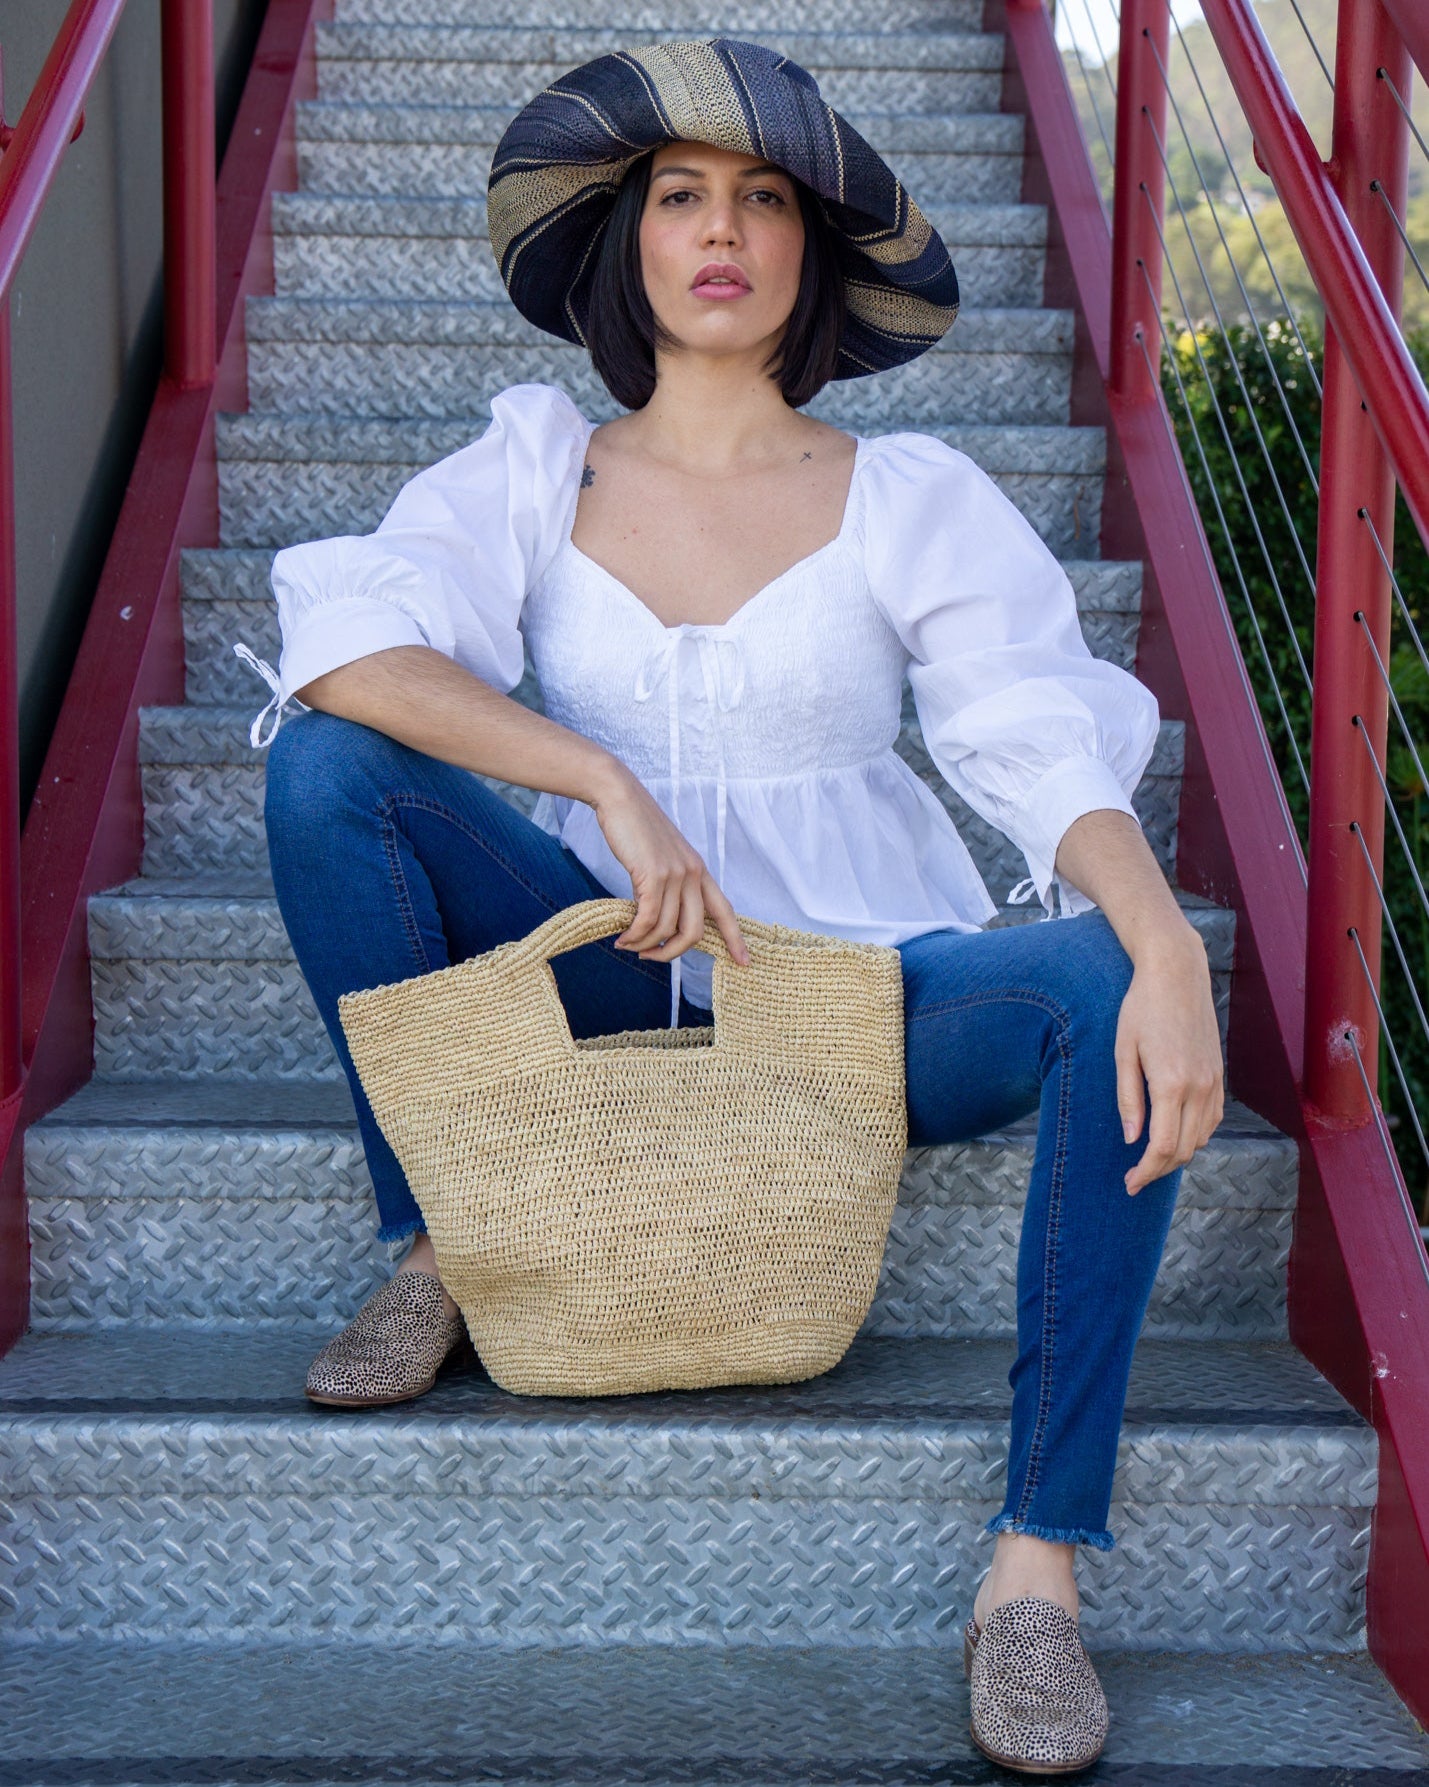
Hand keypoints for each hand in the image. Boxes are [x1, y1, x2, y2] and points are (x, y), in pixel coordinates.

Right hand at [591, 772, 749, 969]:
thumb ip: (671, 885)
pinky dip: (634, 935)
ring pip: (666, 929)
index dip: (735, 939)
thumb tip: (663, 921)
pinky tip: (623, 937)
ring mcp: (675, 874)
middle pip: (694, 931)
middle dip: (672, 953)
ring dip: (645, 945)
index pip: (725, 911)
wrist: (622, 799)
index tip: (744, 962)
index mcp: (700, 871)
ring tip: (628, 945)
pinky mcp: (652, 875)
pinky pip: (647, 919)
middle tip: (651, 957)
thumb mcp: (665, 858)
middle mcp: (693, 874)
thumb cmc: (639, 830)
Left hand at [1115, 926, 1223, 1193]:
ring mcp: (1214, 1081)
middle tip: (1134, 1178)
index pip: (1163, 1147)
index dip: (1146, 1172)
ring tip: (1150, 1159)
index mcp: (1171, 1084)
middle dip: (1158, 1170)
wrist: (1177, 974)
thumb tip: (1132, 1140)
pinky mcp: (1219, 1074)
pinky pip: (1212, 1119)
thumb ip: (1128, 1099)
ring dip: (1177, 1154)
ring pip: (1201, 1138)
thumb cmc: (1141, 1008)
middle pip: (1184, 1150)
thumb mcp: (1123, 1052)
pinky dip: (1195, 1135)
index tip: (1129, 1184)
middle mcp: (1199, 1087)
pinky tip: (1175, 1134)